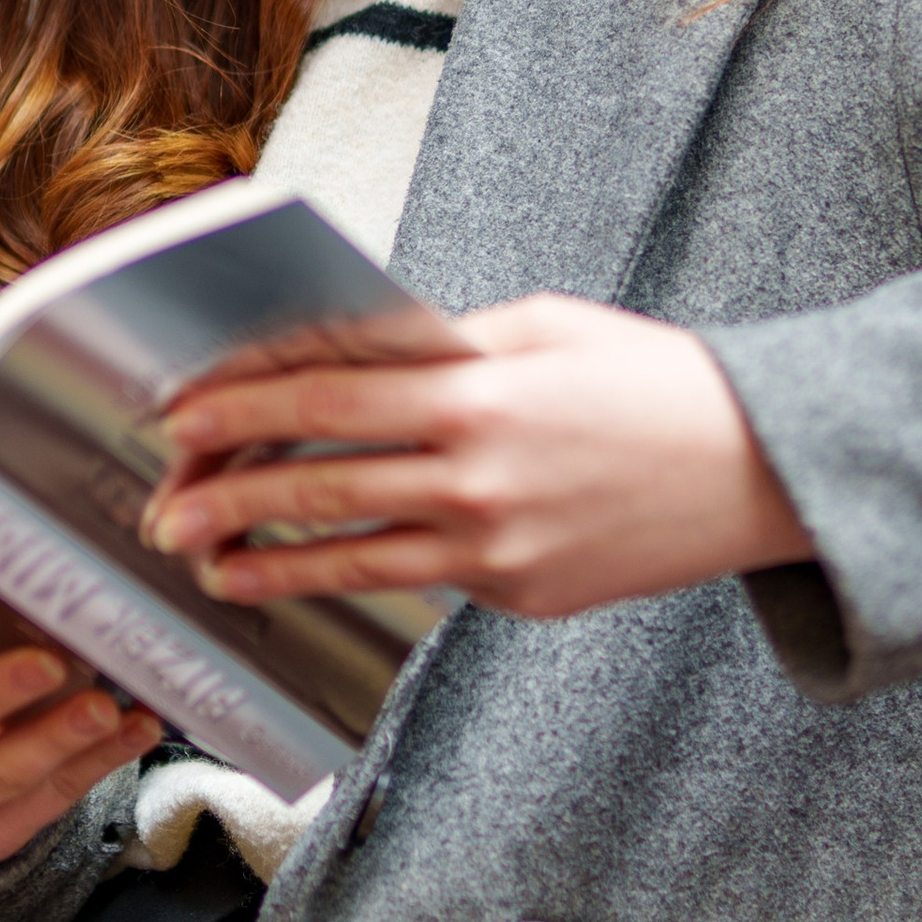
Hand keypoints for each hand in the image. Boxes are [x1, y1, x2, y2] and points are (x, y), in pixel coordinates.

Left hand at [143, 296, 810, 619]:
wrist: (759, 468)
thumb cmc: (650, 378)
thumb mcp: (544, 327)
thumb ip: (444, 343)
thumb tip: (351, 352)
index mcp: (477, 390)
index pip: (326, 395)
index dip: (240, 408)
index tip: (178, 419)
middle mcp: (476, 475)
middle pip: (319, 484)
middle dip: (227, 498)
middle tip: (162, 510)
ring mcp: (497, 548)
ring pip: (353, 557)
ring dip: (267, 562)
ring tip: (209, 566)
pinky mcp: (519, 595)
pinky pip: (419, 580)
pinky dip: (354, 576)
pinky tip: (307, 575)